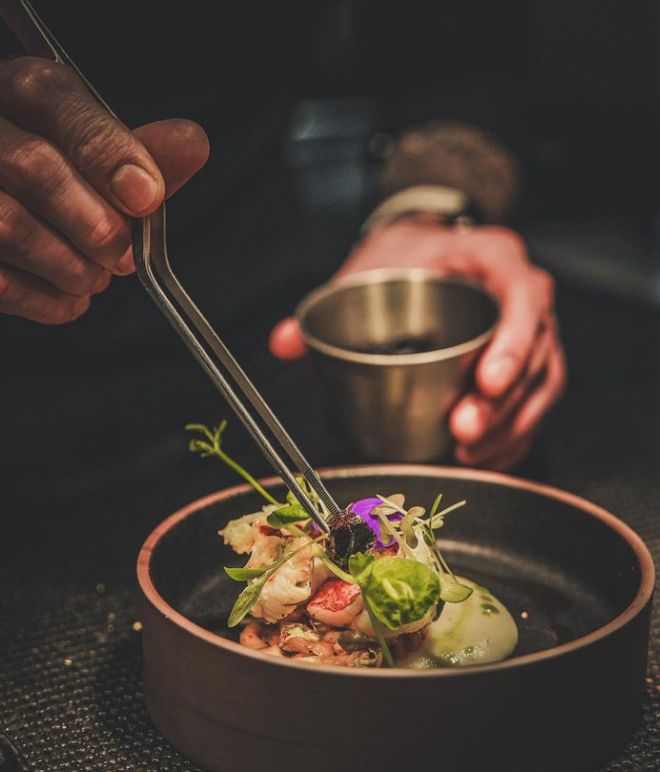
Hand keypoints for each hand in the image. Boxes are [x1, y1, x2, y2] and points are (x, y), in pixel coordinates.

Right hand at [0, 57, 208, 323]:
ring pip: (10, 225)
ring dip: (72, 266)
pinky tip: (69, 298)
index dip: (108, 153)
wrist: (5, 206)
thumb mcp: (93, 155)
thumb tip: (192, 144)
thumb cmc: (52, 183)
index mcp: (18, 93)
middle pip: (32, 166)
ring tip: (95, 276)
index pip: (55, 100)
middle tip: (126, 256)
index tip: (147, 197)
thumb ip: (141, 153)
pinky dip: (47, 299)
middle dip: (97, 224)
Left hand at [270, 218, 566, 470]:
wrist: (425, 251)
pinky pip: (536, 402)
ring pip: (543, 384)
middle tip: (464, 434)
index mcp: (496, 258)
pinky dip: (515, 433)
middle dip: (503, 403)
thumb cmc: (404, 258)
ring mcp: (534, 329)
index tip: (485, 383)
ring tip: (471, 456)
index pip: (524, 298)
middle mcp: (526, 293)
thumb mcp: (366, 266)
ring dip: (511, 426)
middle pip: (538, 353)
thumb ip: (323, 308)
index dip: (513, 344)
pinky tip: (487, 458)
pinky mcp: (530, 360)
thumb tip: (282, 345)